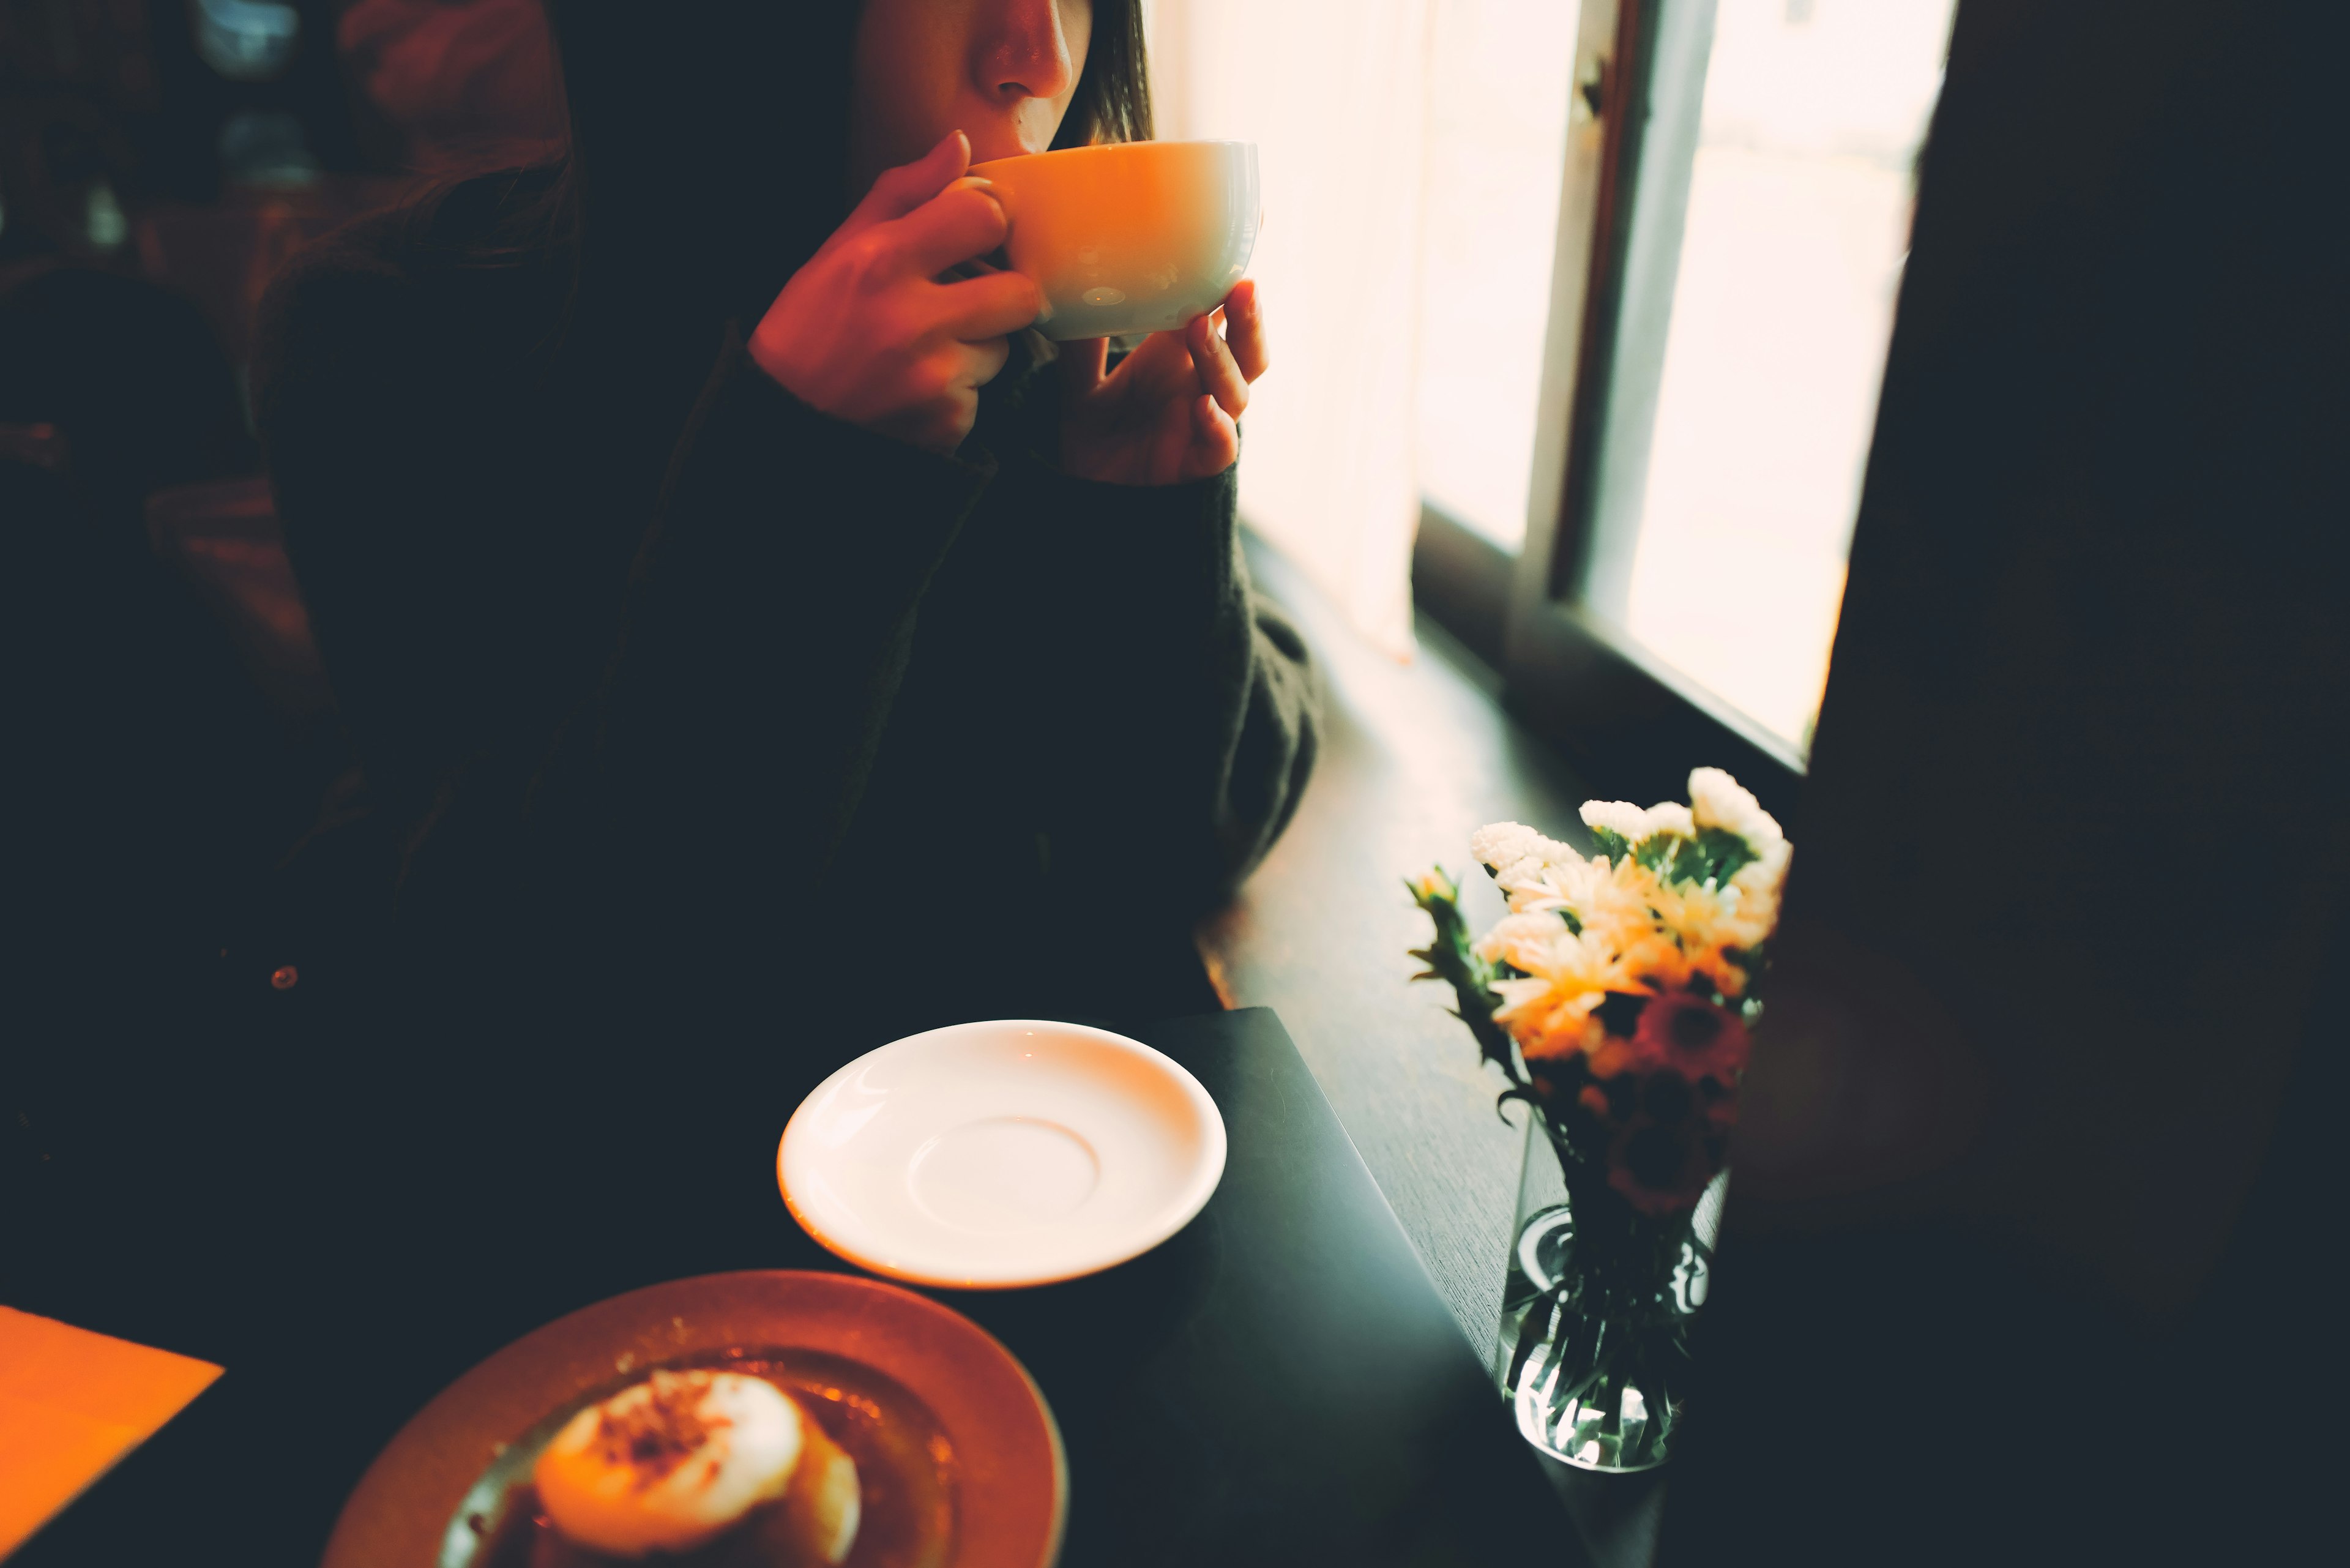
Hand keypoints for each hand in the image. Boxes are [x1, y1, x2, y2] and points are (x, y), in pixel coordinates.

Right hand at [749, 131, 1042, 453]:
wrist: (783, 422)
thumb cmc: (809, 328)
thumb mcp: (839, 249)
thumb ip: (903, 193)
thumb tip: (959, 147)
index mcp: (881, 261)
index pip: (984, 216)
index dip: (987, 223)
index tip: (972, 236)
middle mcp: (911, 319)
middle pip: (1020, 292)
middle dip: (999, 295)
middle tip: (963, 302)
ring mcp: (933, 377)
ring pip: (1002, 348)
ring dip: (975, 348)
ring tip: (922, 353)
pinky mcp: (946, 424)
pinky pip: (981, 397)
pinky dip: (955, 395)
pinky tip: (913, 391)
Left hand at [1057, 279, 1269, 485]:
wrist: (1089, 495)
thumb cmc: (1098, 433)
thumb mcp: (1080, 381)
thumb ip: (1081, 344)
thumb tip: (1066, 289)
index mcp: (1182, 356)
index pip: (1221, 311)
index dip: (1235, 276)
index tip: (1252, 231)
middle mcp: (1202, 384)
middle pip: (1246, 347)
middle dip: (1249, 318)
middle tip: (1241, 284)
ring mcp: (1206, 423)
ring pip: (1237, 390)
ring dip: (1222, 358)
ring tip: (1200, 328)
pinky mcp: (1198, 464)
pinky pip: (1220, 446)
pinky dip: (1216, 426)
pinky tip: (1203, 407)